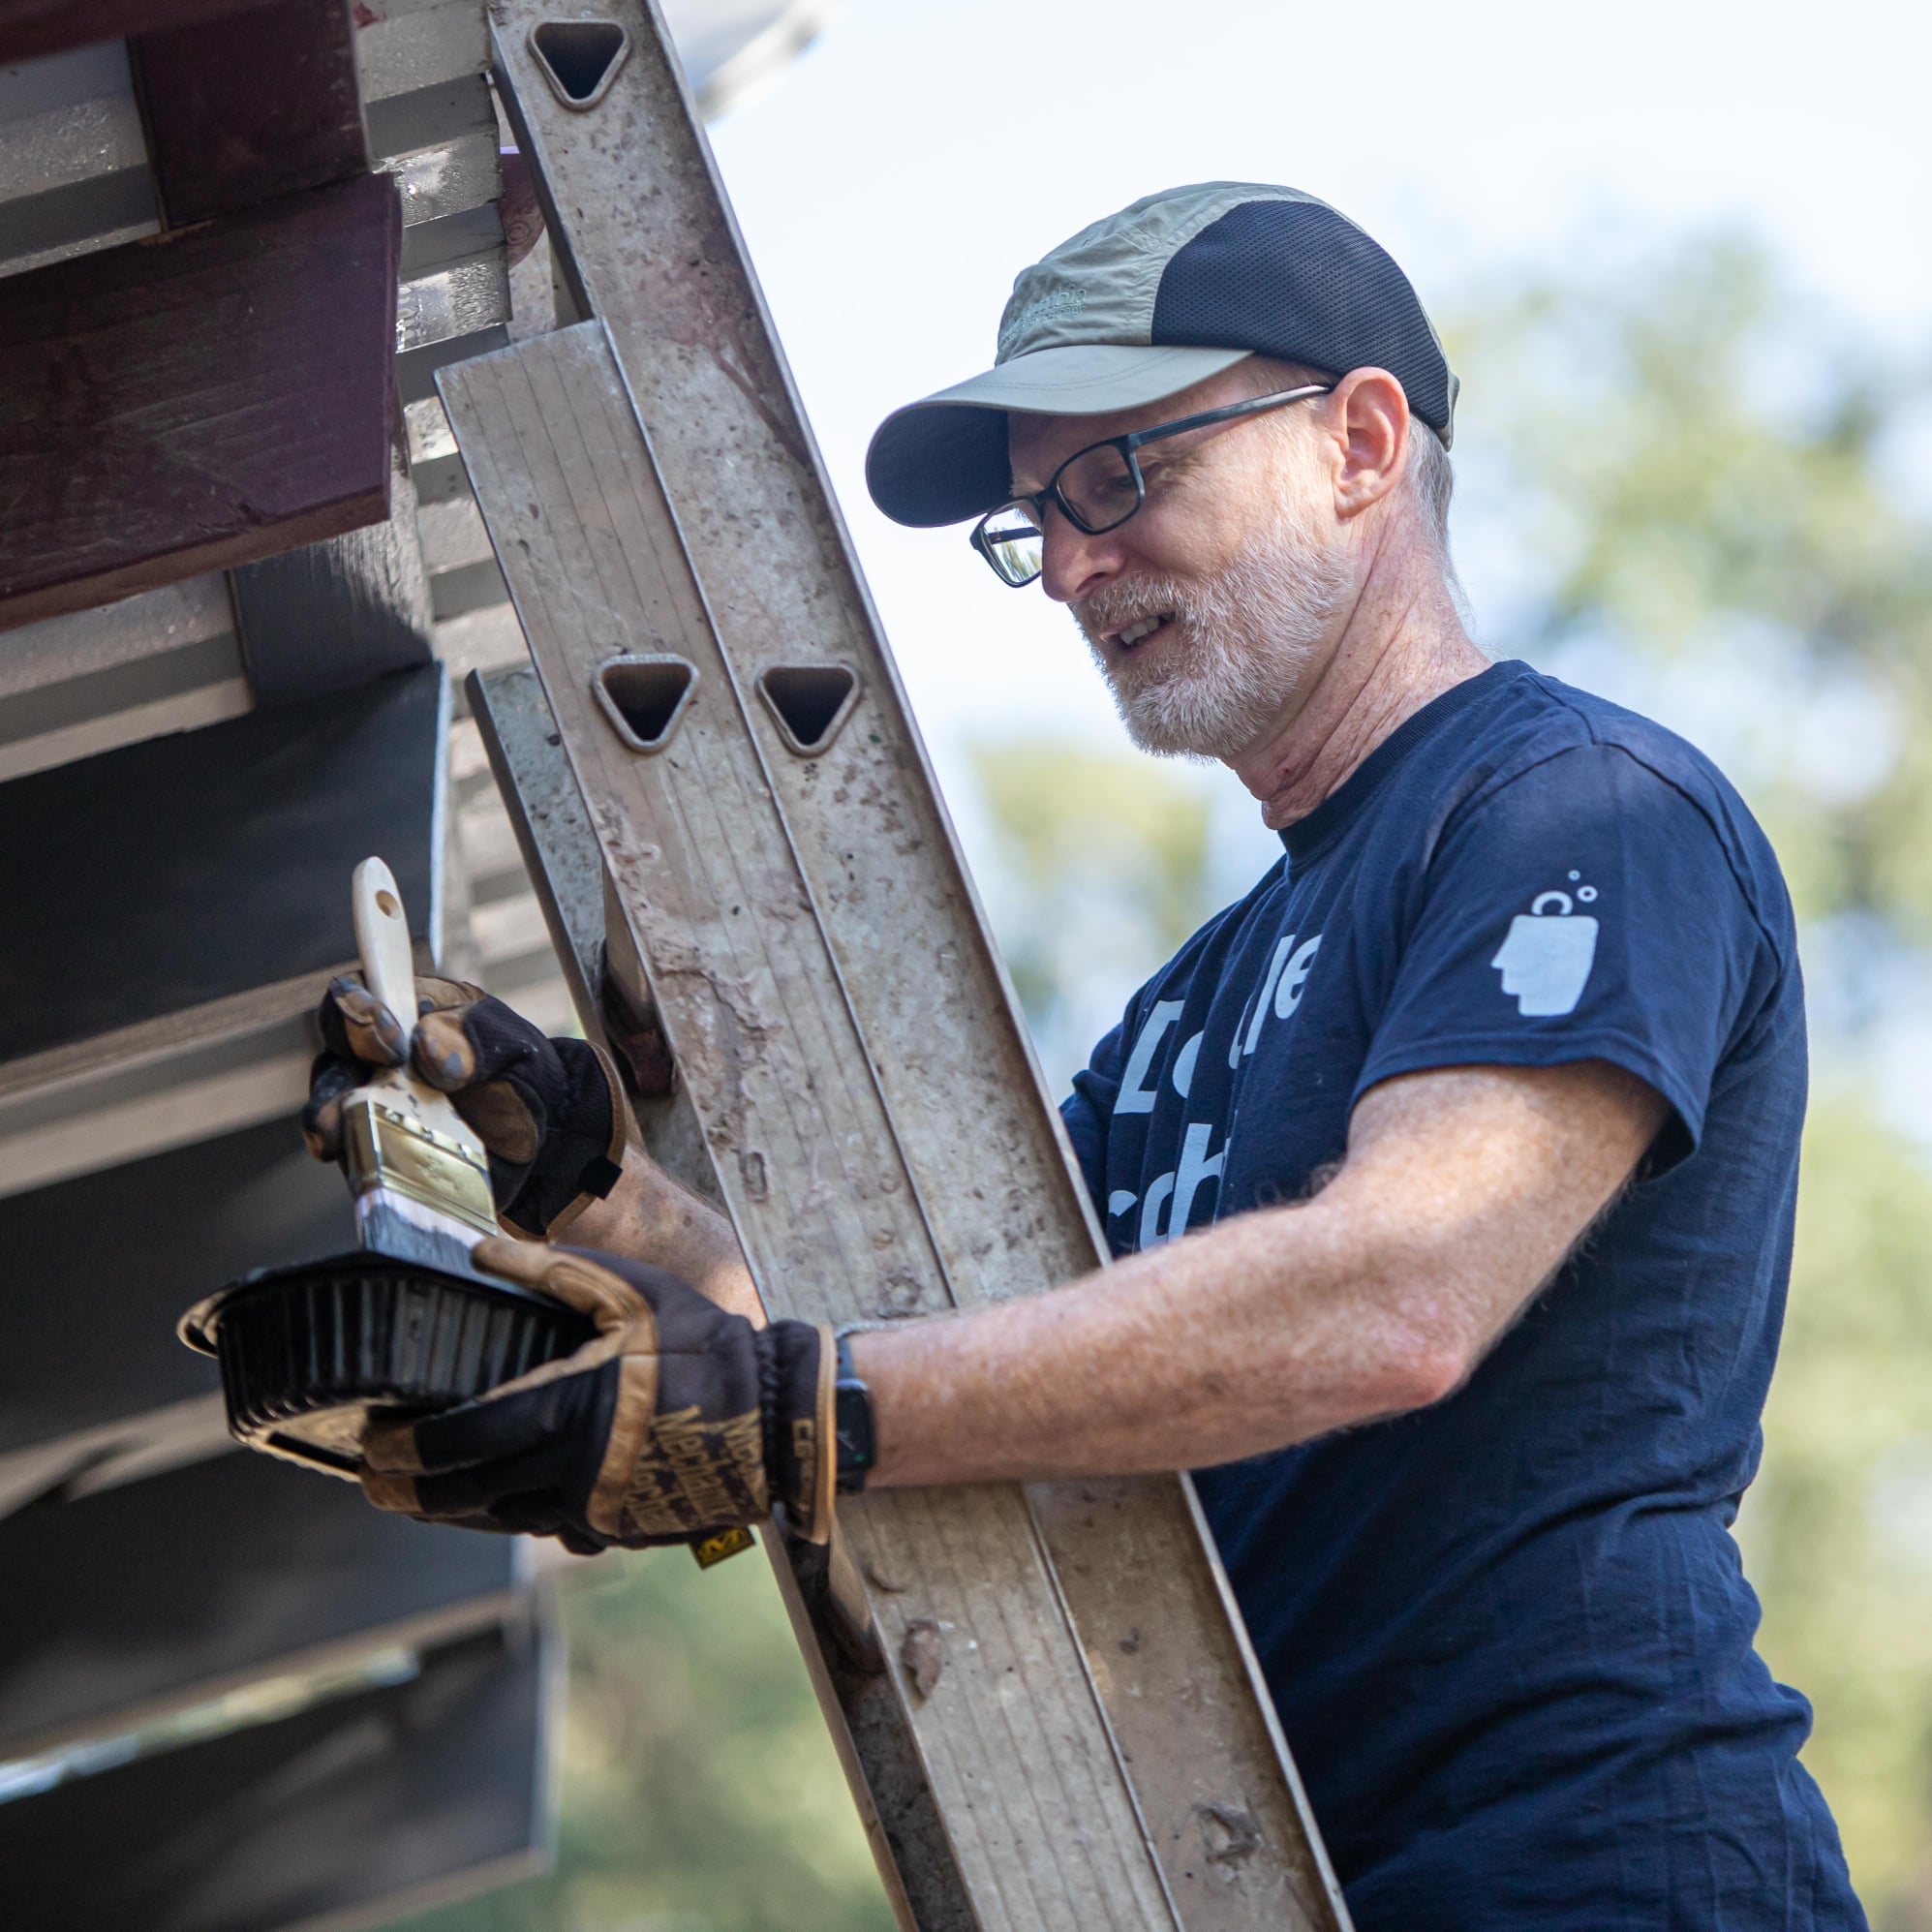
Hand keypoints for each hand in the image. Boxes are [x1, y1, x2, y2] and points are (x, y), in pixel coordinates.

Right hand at [303, 975, 628, 1236]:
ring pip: (331, 1100)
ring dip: (327, 1118)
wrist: (546, 1139)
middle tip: (351, 1097)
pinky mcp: (380, 1143)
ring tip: (333, 1137)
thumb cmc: (525, 1077)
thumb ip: (473, 1038)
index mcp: (413, 1010)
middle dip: (334, 1071)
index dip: (359, 1009)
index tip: (391, 1040)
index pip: (361, 991)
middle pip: (335, 1050)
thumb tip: (427, 1045)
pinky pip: (353, 1147)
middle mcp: (383, 1051)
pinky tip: (358, 1163)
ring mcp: (376, 1098)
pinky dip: (351, 1155)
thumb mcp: (512, 1046)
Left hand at [358, 1239, 834, 1552]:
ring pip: (504, 1520)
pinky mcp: (621, 1527)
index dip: (405, 1447)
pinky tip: (505, 1500)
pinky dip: (517, 1514)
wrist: (777, 1416)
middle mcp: (569, 1472)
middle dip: (410, 1491)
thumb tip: (484, 1249)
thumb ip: (553, 1269)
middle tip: (375, 1481)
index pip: (458, 1441)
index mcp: (564, 1410)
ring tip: (424, 1496)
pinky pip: (552, 1528)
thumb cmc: (704, 1346)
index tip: (372, 1441)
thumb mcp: (632, 1291)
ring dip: (456, 1510)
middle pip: (465, 1496)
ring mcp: (596, 1508)